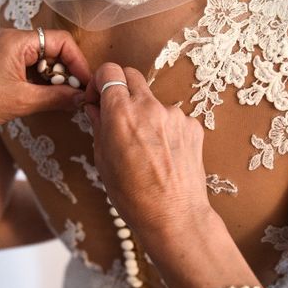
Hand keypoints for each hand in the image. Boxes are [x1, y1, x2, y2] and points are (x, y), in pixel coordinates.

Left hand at [0, 28, 90, 129]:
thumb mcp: (21, 102)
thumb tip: (80, 98)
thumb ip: (56, 98)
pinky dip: (38, 81)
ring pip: (40, 59)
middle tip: (73, 96)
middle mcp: (10, 39)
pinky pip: (27, 66)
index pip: (61, 42)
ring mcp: (3, 50)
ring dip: (52, 79)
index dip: (77, 63)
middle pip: (52, 49)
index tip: (85, 85)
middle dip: (66, 72)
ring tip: (58, 100)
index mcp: (16, 41)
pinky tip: (42, 98)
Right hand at [84, 62, 215, 238]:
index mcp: (121, 113)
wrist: (173, 216)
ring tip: (142, 144)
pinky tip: (162, 153)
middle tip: (116, 112)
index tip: (98, 97)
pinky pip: (171, 117)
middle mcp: (149, 106)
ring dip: (143, 112)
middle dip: (120, 88)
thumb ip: (98, 126)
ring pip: (152, 99)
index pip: (109, 71)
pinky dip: (163, 128)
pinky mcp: (192, 126)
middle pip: (132, 75)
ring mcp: (174, 115)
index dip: (100, 81)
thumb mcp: (103, 160)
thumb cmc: (132, 195)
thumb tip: (94, 108)